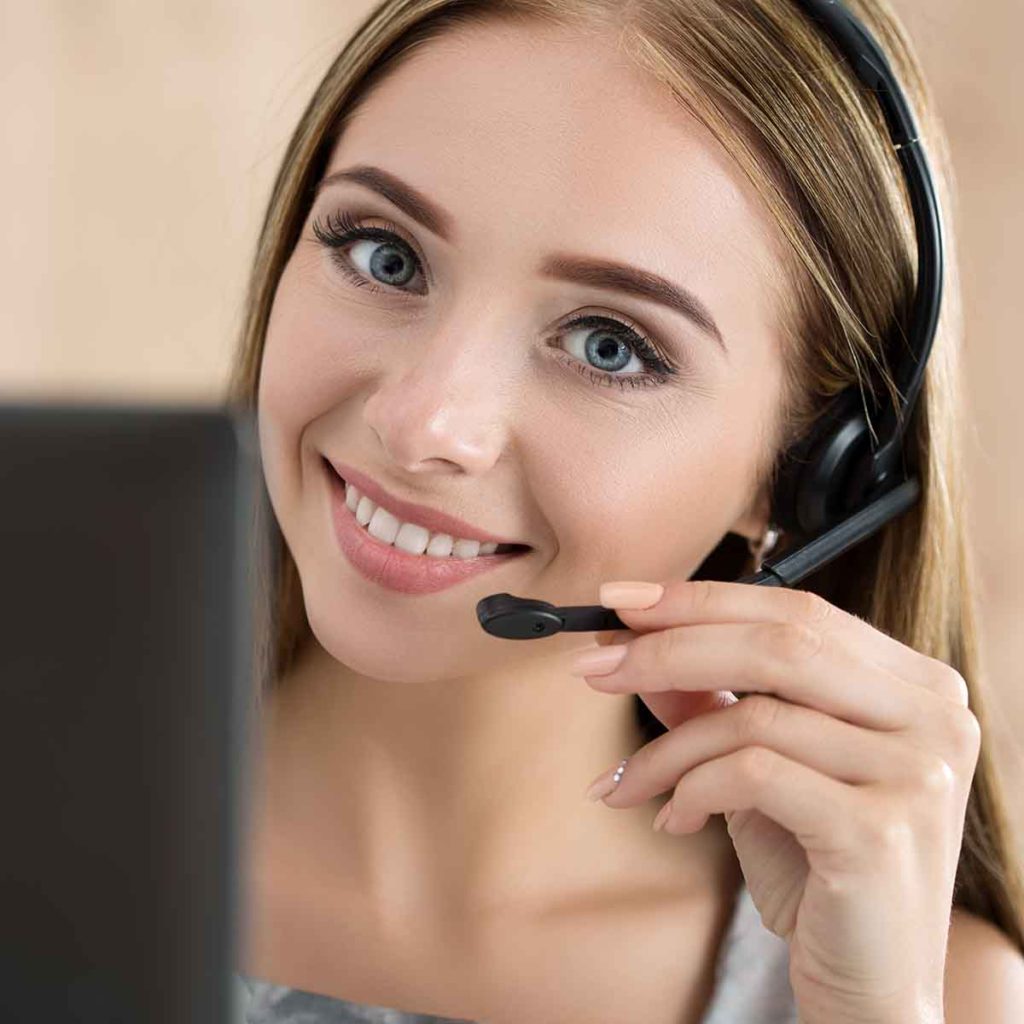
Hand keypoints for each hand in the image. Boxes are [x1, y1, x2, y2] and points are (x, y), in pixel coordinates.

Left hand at [574, 578, 979, 1023]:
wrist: (871, 988)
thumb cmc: (818, 872)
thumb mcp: (759, 770)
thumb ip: (713, 701)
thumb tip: (637, 643)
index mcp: (915, 685)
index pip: (796, 611)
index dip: (700, 600)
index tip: (620, 602)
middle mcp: (934, 715)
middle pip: (778, 643)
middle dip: (668, 649)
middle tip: (593, 666)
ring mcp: (918, 770)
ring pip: (754, 714)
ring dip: (666, 747)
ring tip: (625, 783)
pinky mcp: (882, 829)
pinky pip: (753, 773)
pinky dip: (692, 789)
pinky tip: (673, 820)